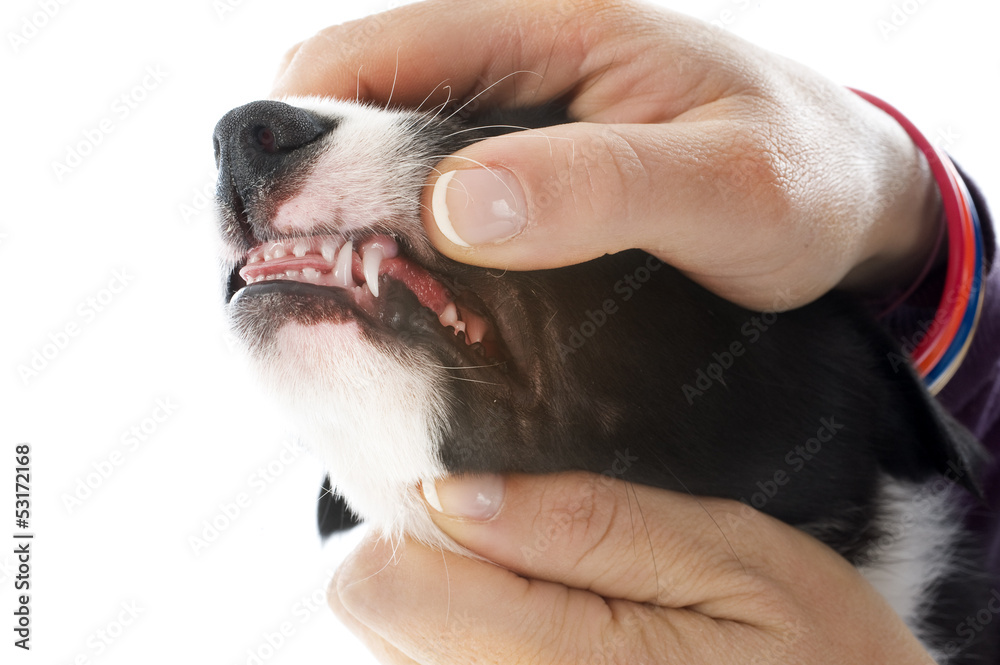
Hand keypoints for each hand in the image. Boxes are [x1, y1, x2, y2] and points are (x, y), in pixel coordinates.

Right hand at [272, 0, 940, 309]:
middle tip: (298, 277)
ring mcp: (525, 110)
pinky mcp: (534, 161)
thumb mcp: (722, 189)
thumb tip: (454, 207)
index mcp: (559, 26)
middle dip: (313, 176)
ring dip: (353, 210)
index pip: (379, 48)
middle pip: (363, 93)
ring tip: (337, 294)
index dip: (302, 126)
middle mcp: (527, 54)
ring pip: (391, 143)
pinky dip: (402, 229)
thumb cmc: (804, 184)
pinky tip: (403, 288)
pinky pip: (435, 182)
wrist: (852, 201)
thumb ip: (596, 189)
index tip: (270, 224)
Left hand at [329, 472, 935, 663]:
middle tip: (538, 553)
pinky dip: (474, 638)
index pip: (380, 584)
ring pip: (397, 645)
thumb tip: (448, 494)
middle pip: (376, 614)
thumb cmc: (816, 649)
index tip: (483, 503)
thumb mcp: (729, 554)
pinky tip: (549, 635)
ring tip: (558, 596)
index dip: (418, 521)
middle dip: (438, 561)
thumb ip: (587, 524)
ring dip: (455, 604)